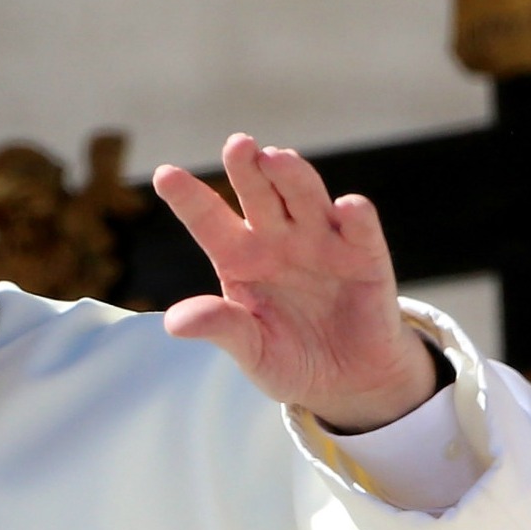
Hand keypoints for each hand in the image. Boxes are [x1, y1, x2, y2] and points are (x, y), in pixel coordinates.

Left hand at [152, 134, 435, 432]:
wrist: (350, 384)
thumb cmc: (291, 360)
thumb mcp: (252, 351)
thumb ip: (221, 328)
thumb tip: (173, 323)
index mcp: (240, 257)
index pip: (207, 220)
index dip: (187, 197)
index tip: (165, 175)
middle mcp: (278, 238)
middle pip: (259, 194)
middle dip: (247, 169)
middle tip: (237, 145)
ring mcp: (322, 242)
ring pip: (305, 197)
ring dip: (293, 176)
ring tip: (277, 158)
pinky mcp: (365, 257)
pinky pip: (360, 230)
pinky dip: (356, 216)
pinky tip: (347, 207)